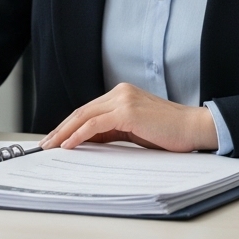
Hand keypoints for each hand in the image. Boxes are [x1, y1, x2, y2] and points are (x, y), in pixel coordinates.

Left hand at [38, 83, 218, 152]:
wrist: (194, 128)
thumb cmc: (169, 133)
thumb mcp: (134, 130)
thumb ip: (112, 130)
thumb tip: (86, 141)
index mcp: (122, 94)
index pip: (88, 110)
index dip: (68, 125)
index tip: (55, 139)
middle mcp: (120, 92)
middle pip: (82, 111)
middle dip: (61, 129)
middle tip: (45, 144)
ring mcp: (123, 99)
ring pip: (84, 116)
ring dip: (64, 132)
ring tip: (50, 147)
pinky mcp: (127, 111)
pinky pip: (95, 125)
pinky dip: (79, 135)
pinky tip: (68, 146)